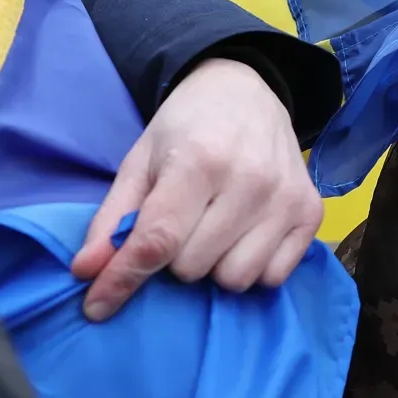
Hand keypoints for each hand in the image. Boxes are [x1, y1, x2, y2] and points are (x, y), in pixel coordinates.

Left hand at [71, 58, 321, 319]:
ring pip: (235, 279)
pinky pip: (273, 278)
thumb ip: (113, 219)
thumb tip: (87, 273)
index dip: (123, 279)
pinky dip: (253, 267)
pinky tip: (245, 237)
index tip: (96, 307)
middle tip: (180, 225)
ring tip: (213, 232)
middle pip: (192, 267)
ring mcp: (286, 198)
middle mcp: (250, 181)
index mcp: (199, 161)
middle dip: (174, 257)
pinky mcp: (311, 212)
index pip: (158, 240)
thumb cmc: (186, 128)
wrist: (247, 91)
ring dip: (214, 266)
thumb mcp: (139, 162)